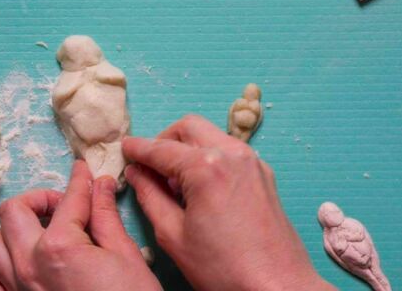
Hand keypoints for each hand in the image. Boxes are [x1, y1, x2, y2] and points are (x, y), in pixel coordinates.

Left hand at [0, 160, 161, 290]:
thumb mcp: (126, 256)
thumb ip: (106, 216)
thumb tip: (100, 185)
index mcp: (58, 247)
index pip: (69, 199)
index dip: (79, 179)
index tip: (83, 170)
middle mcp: (28, 266)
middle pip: (13, 212)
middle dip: (39, 200)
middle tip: (64, 207)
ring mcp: (17, 289)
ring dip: (14, 232)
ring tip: (42, 235)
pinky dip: (0, 271)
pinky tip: (24, 268)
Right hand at [123, 115, 335, 290]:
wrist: (277, 287)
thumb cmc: (224, 268)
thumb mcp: (173, 235)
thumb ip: (149, 196)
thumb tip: (136, 172)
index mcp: (206, 168)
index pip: (160, 148)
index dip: (137, 148)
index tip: (124, 148)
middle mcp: (232, 154)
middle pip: (188, 127)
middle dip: (164, 139)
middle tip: (149, 164)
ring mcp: (252, 162)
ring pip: (210, 135)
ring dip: (187, 148)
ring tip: (174, 182)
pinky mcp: (263, 174)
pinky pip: (228, 151)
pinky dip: (208, 157)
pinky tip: (200, 188)